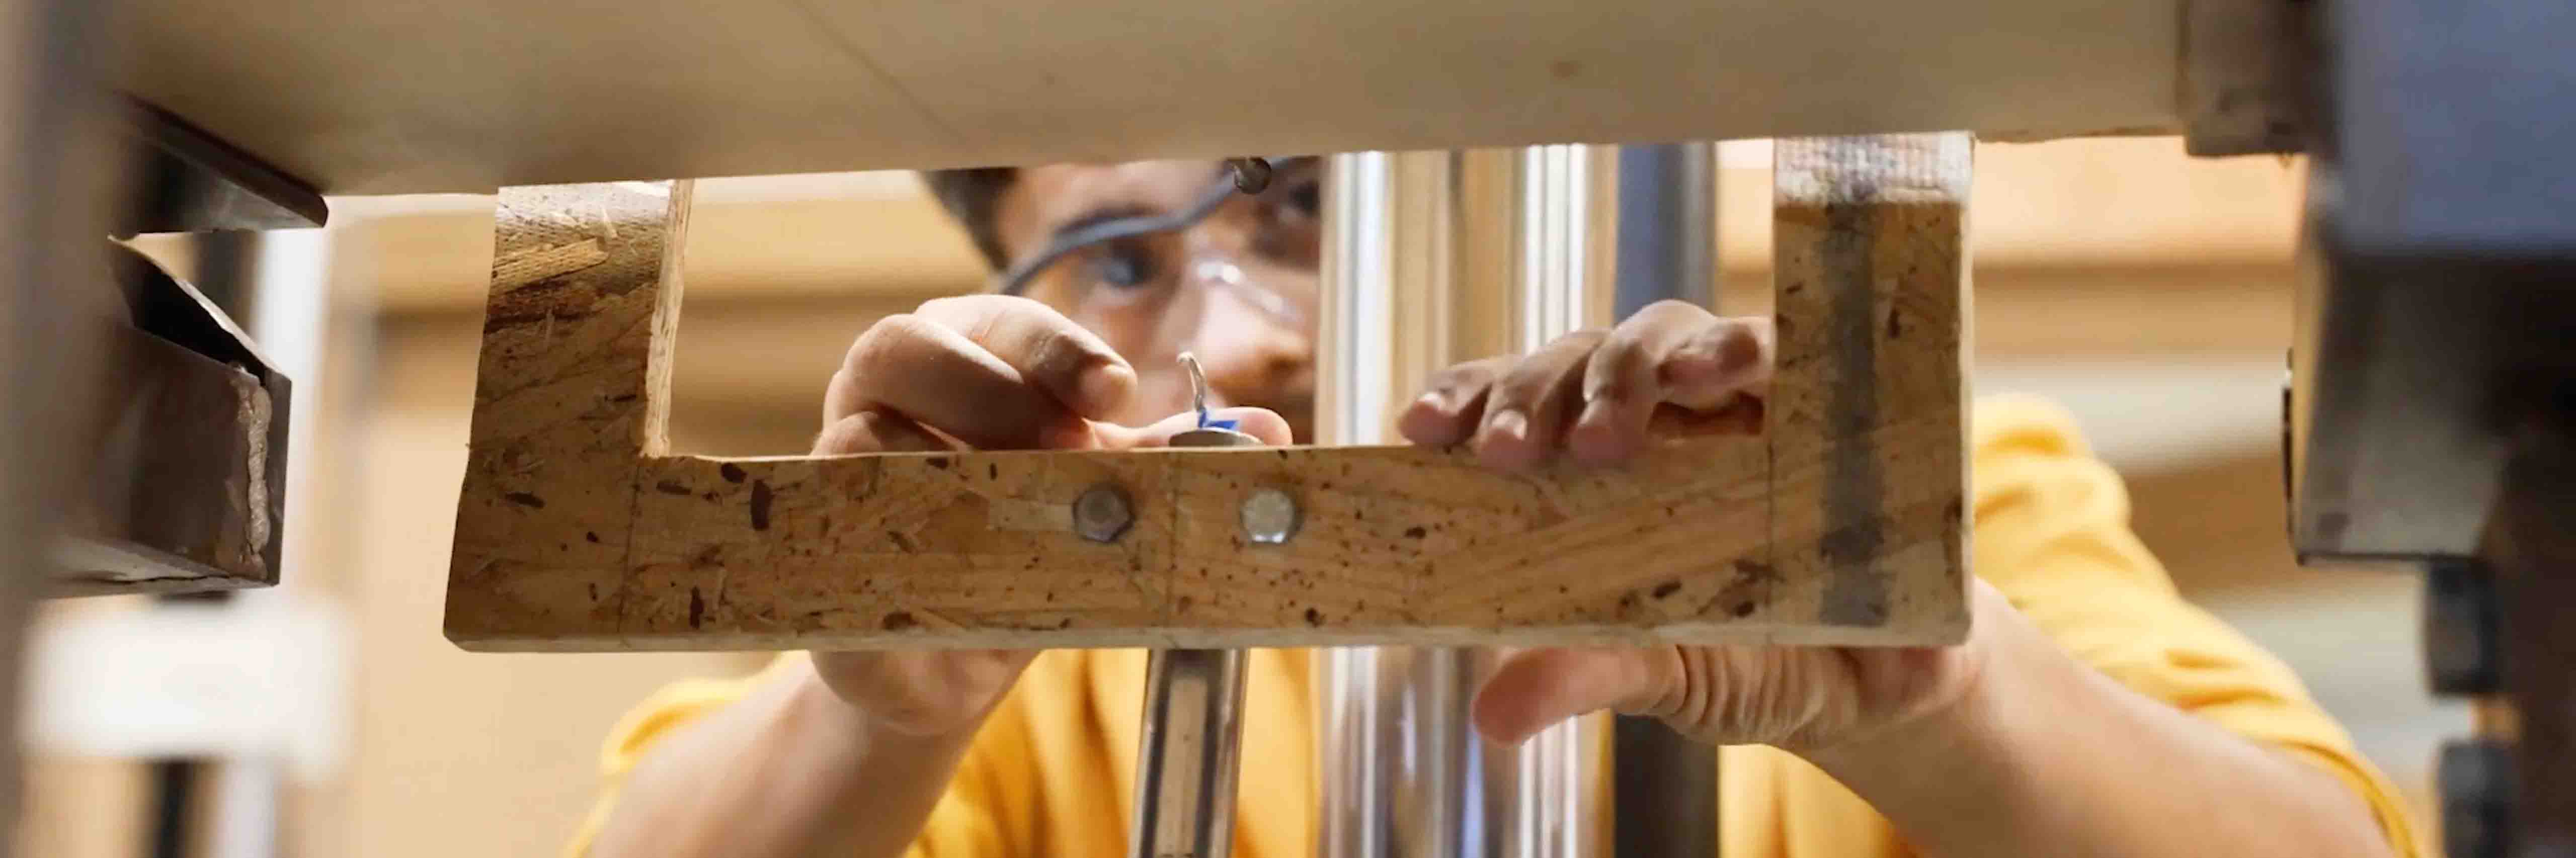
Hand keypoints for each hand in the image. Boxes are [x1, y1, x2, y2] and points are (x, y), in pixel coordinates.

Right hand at [809, 295, 1289, 736]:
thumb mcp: (1098, 495)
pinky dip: (905, 544)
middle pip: (901, 345)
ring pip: (865, 435)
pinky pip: (842, 525)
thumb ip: (1165, 460)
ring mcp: (831, 461)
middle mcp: (878, 389)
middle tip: (1066, 450)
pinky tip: (959, 571)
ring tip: (1020, 519)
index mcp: (954, 352)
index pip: (996, 320)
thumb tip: (1268, 433)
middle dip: (992, 392)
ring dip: (952, 473)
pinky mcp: (814, 543)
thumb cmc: (1026, 543)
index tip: (1116, 393)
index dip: (1055, 349)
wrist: (957, 656)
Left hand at [1395, 299, 1986, 753]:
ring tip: (1607, 424)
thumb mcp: (1658, 672)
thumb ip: (1581, 673)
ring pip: (1673, 336)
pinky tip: (1722, 369)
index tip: (1420, 427)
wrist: (1874, 683)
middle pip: (1584, 359)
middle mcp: (1663, 416)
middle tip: (1514, 451)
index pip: (1519, 402)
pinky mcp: (1823, 403)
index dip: (1470, 396)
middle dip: (1541, 394)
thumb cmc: (1744, 657)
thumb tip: (1492, 713)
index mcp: (1599, 462)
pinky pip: (1785, 351)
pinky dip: (1749, 348)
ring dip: (1634, 365)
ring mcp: (1740, 402)